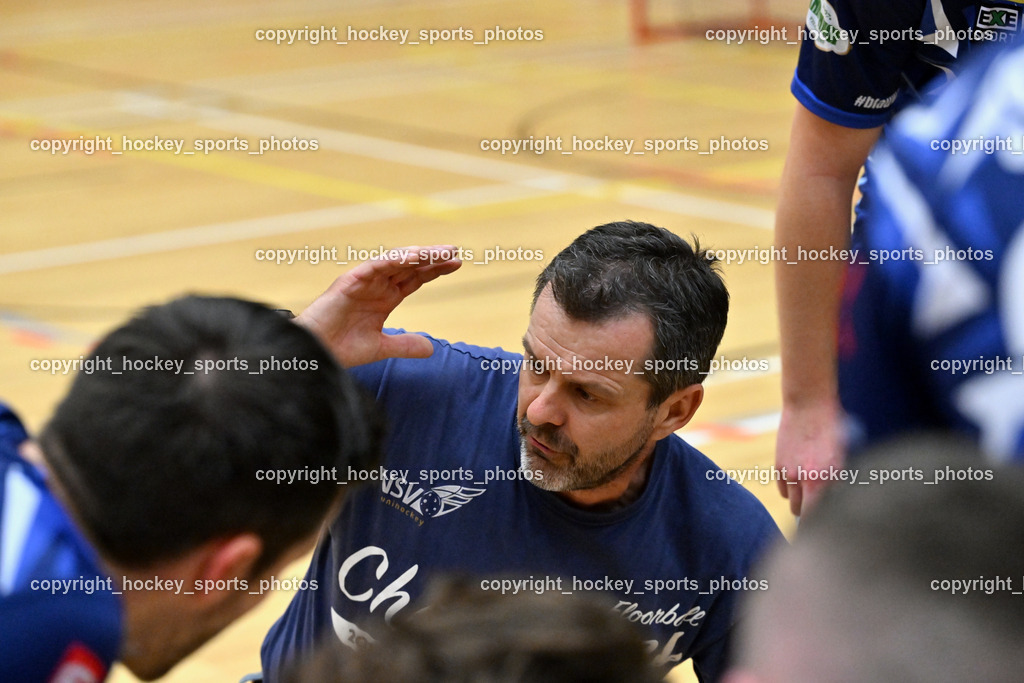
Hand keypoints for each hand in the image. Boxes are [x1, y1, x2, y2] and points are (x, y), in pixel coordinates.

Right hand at [296, 245, 461, 366]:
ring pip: (396, 261)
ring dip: (419, 255)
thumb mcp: (381, 348)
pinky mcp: (350, 281)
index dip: (435, 270)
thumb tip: (432, 348)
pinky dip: (394, 260)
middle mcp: (376, 285)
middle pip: (410, 266)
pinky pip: (375, 265)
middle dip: (432, 258)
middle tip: (455, 252)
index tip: (457, 263)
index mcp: (385, 298)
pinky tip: (414, 257)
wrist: (314, 354)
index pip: (415, 278)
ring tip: (441, 252)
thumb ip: (405, 345)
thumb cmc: (340, 348)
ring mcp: (363, 281)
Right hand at [775, 398, 842, 516]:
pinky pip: (782, 489)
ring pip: (791, 501)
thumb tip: (833, 503)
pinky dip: (790, 489)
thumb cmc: (833, 431)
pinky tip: (800, 480)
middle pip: (800, 512)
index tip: (823, 526)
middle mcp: (802, 479)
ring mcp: (788, 472)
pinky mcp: (778, 465)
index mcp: (822, 479)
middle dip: (809, 513)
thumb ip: (836, 483)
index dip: (819, 522)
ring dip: (799, 501)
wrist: (809, 406)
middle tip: (819, 509)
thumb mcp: (841, 459)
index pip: (816, 515)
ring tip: (810, 493)